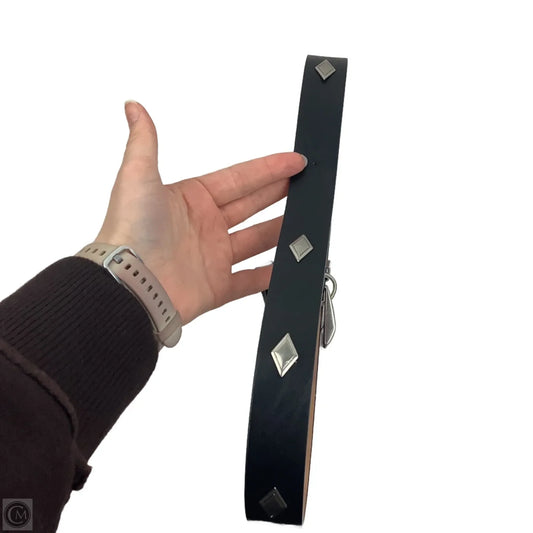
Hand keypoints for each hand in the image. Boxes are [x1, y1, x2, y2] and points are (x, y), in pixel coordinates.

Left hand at [95, 101, 306, 324]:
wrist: (130, 285)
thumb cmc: (131, 231)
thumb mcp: (137, 177)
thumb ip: (144, 142)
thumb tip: (134, 107)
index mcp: (192, 199)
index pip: (239, 178)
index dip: (268, 168)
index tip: (294, 160)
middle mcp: (205, 227)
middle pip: (252, 205)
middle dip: (280, 192)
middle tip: (306, 183)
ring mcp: (213, 258)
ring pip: (256, 241)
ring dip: (280, 230)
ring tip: (305, 219)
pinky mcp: (217, 287)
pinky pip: (250, 281)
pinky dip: (269, 276)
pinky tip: (287, 266)